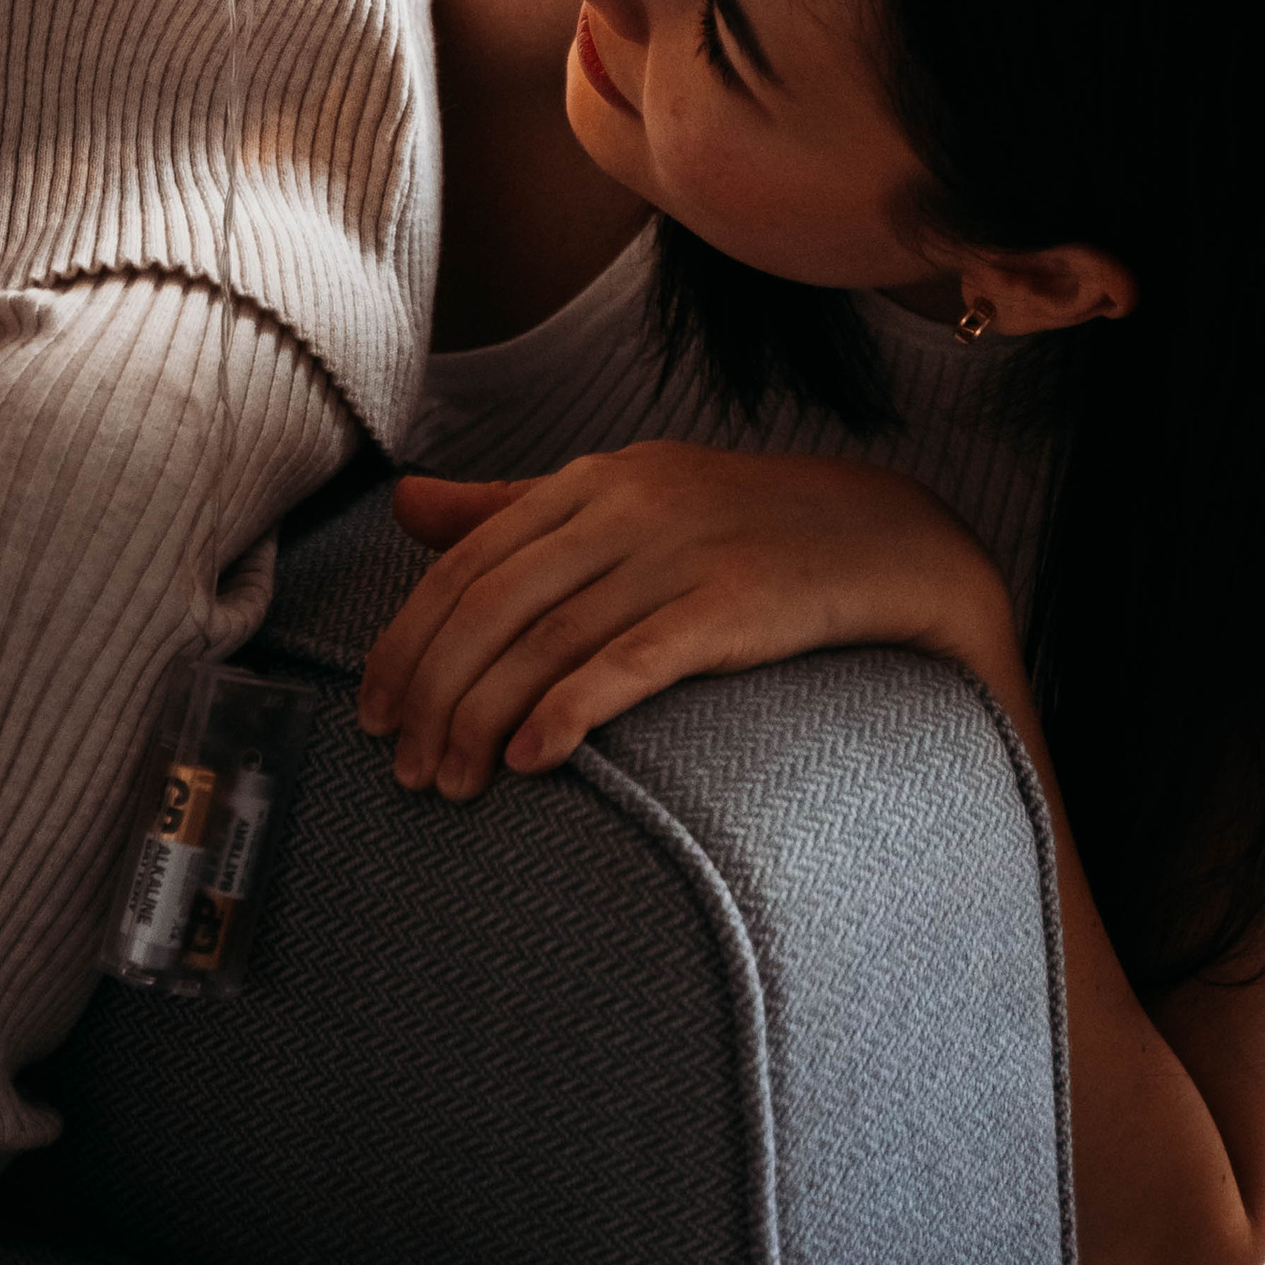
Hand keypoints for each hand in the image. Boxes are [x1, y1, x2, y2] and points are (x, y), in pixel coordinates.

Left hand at [357, 445, 1014, 797]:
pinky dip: (568, 709)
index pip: (466, 563)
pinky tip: (529, 758)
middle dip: (433, 691)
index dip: (407, 640)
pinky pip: (631, 660)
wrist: (891, 535)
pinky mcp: (734, 606)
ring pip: (547, 638)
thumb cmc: (741, 528)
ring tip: (450, 783)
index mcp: (592, 481)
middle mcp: (626, 507)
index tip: (373, 710)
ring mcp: (680, 553)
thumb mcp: (626, 497)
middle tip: (402, 767)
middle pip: (491, 604)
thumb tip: (403, 506)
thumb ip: (512, 508)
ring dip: (482, 718)